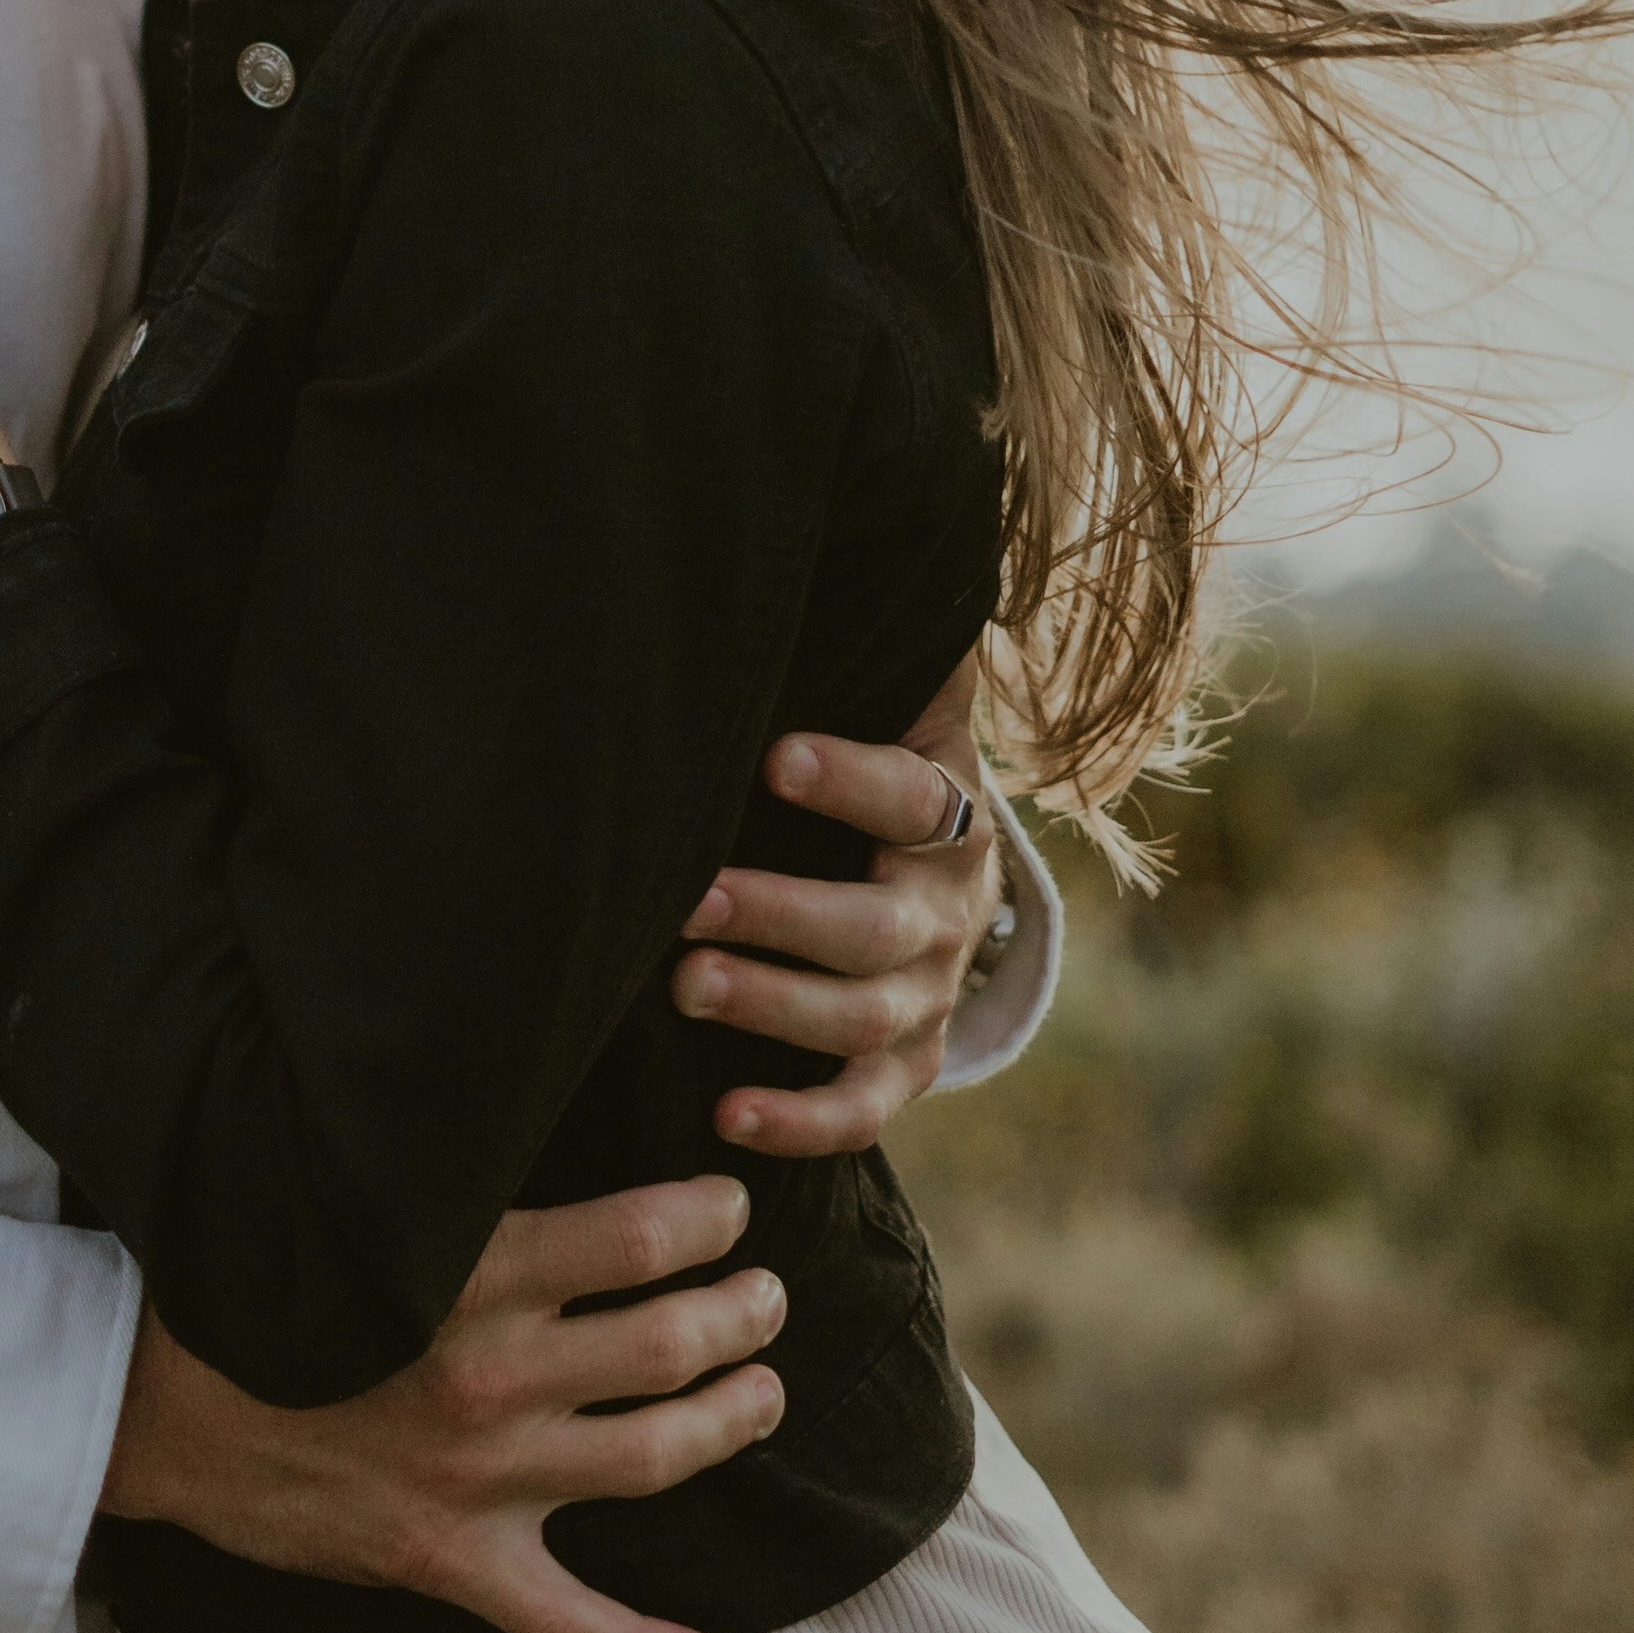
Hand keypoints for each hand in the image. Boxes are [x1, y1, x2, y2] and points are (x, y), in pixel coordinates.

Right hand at [101, 1176, 783, 1632]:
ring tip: (762, 1391)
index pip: (644, 1236)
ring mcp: (481, 1480)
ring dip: (734, 1421)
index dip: (709, 1217)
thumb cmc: (255, 1293)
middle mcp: (492, 1379)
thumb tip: (548, 1140)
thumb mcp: (361, 1214)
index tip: (726, 1208)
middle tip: (763, 1296)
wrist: (151, 1409)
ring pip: (657, 1458)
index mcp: (472, 1278)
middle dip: (743, 1314)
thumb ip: (459, 1192)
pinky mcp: (454, 1562)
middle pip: (673, 1345)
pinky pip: (571, 1624)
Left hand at [670, 651, 997, 1158]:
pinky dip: (801, 1120)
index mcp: (948, 809)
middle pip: (881, 925)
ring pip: (867, 1018)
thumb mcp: (872, 704)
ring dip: (774, 1005)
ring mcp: (929, 995)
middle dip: (785, 912)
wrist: (923, 871)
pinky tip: (726, 1116)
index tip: (774, 755)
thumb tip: (798, 513)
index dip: (853, 779)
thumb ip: (850, 648)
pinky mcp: (902, 1065)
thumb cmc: (853, 768)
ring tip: (684, 985)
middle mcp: (949, 908)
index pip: (918, 795)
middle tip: (691, 898)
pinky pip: (864, 1109)